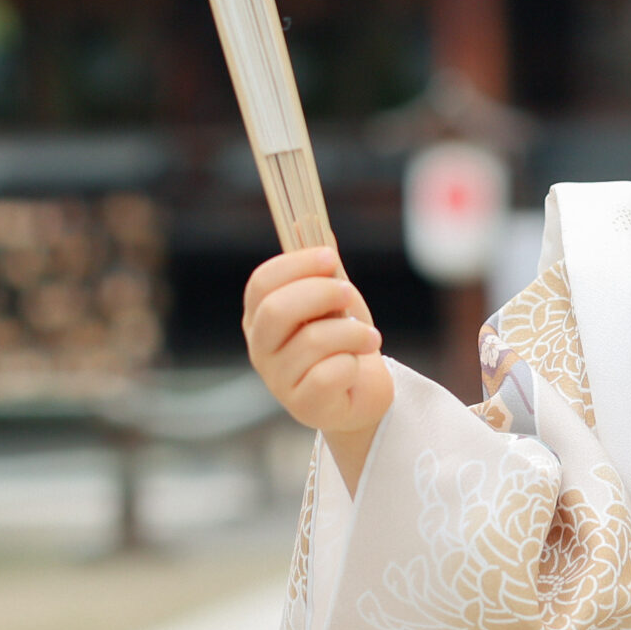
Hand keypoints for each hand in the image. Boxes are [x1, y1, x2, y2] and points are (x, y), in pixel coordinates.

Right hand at [243, 246, 389, 487]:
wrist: (363, 394)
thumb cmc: (343, 343)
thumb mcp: (333, 301)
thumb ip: (322, 270)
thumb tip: (309, 224)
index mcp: (260, 317)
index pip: (262, 282)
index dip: (297, 264)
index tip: (330, 258)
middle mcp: (261, 348)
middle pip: (276, 309)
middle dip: (320, 293)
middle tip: (348, 294)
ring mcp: (278, 380)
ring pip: (312, 340)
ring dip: (352, 332)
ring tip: (370, 337)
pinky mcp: (304, 405)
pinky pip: (329, 373)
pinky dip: (353, 363)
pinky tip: (358, 366)